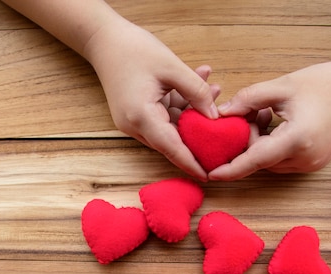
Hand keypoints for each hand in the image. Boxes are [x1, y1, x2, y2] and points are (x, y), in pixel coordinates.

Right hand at [84, 20, 219, 180]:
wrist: (104, 40)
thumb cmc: (134, 49)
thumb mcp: (172, 67)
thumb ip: (196, 91)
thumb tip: (214, 115)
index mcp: (141, 117)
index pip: (172, 148)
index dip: (191, 163)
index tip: (208, 176)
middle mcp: (134, 126)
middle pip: (172, 141)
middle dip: (199, 132)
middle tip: (225, 124)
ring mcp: (133, 121)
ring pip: (170, 127)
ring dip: (192, 112)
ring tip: (215, 88)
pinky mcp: (135, 114)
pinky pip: (163, 116)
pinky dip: (180, 105)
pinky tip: (199, 84)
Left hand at [210, 58, 330, 180]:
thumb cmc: (321, 83)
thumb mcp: (280, 86)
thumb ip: (247, 100)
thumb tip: (220, 114)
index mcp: (298, 139)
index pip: (256, 160)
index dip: (232, 169)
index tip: (211, 174)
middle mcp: (305, 158)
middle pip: (259, 159)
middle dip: (246, 138)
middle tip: (253, 111)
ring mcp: (310, 164)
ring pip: (268, 161)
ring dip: (258, 142)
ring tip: (266, 114)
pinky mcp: (312, 163)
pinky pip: (280, 160)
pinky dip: (270, 145)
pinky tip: (274, 123)